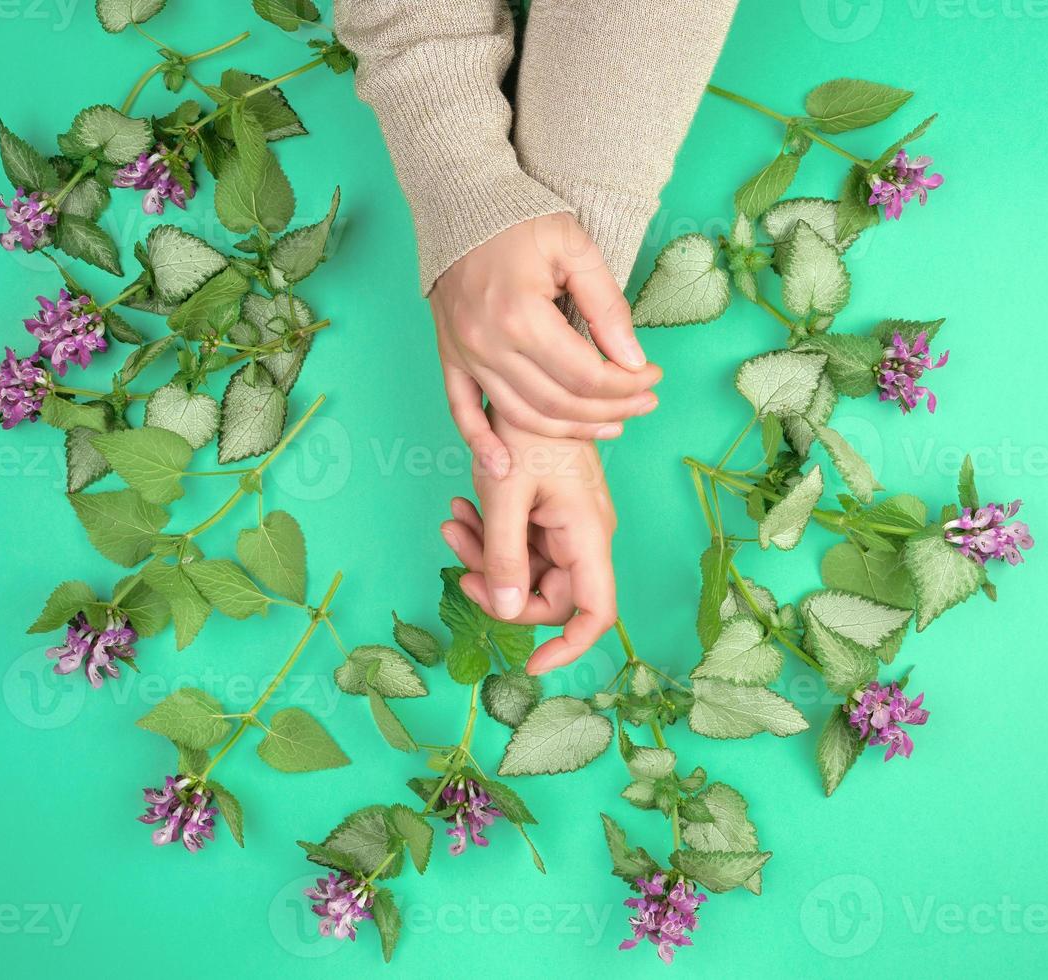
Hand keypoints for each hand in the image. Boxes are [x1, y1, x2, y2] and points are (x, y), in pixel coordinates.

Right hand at [429, 213, 661, 477]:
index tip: (653, 377)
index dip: (627, 384)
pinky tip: (505, 469)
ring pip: (522, 415)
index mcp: (521, 315)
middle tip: (644, 403)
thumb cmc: (522, 218)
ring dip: (569, 429)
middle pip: (558, 401)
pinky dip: (482, 444)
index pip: (585, 374)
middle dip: (610, 409)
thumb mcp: (576, 249)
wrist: (461, 202)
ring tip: (610, 425)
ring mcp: (466, 354)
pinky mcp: (450, 357)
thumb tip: (633, 361)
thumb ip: (606, 306)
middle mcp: (488, 343)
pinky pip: (462, 411)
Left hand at [438, 413, 617, 674]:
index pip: (596, 614)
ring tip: (452, 524)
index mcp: (587, 536)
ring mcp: (568, 522)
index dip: (568, 648)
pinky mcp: (551, 508)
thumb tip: (508, 613)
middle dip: (500, 586)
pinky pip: (522, 539)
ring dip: (487, 555)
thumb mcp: (506, 494)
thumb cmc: (525, 428)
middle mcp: (585, 535)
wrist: (534, 374)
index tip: (529, 666)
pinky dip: (491, 533)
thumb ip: (505, 556)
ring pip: (528, 566)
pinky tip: (462, 510)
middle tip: (458, 562)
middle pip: (549, 594)